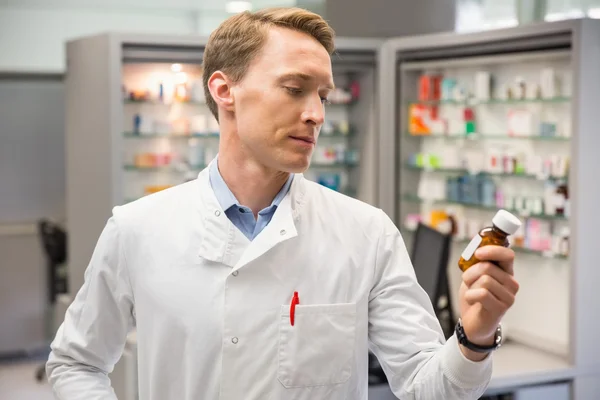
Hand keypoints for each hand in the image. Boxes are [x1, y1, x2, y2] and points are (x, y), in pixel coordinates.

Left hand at [458, 245, 518, 359]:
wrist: (472, 323)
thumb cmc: (474, 297)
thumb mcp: (473, 276)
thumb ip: (476, 264)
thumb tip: (475, 249)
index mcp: (506, 272)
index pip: (508, 255)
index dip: (492, 250)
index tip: (477, 253)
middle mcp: (511, 284)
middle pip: (488, 267)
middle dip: (470, 272)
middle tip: (468, 281)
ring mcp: (508, 297)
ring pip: (484, 280)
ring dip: (470, 285)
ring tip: (472, 293)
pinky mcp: (501, 308)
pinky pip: (481, 294)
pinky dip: (470, 296)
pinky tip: (472, 301)